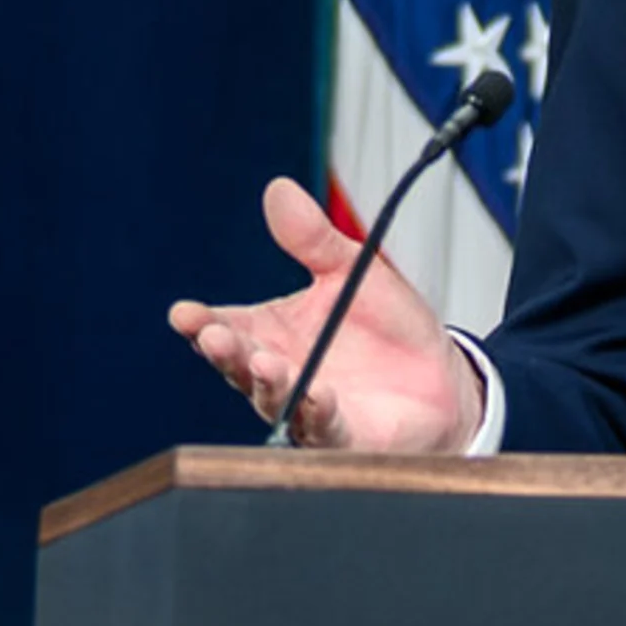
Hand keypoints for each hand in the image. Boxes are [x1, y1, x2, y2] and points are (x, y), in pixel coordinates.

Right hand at [168, 177, 484, 452]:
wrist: (442, 380)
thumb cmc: (389, 330)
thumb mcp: (351, 272)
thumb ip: (313, 239)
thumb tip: (279, 190)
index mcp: (270, 333)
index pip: (225, 326)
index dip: (201, 322)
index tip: (184, 313)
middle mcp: (279, 373)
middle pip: (239, 364)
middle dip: (225, 351)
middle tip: (213, 335)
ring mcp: (306, 407)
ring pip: (274, 399)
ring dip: (266, 383)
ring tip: (264, 362)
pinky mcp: (342, 435)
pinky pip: (325, 427)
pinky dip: (319, 412)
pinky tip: (318, 395)